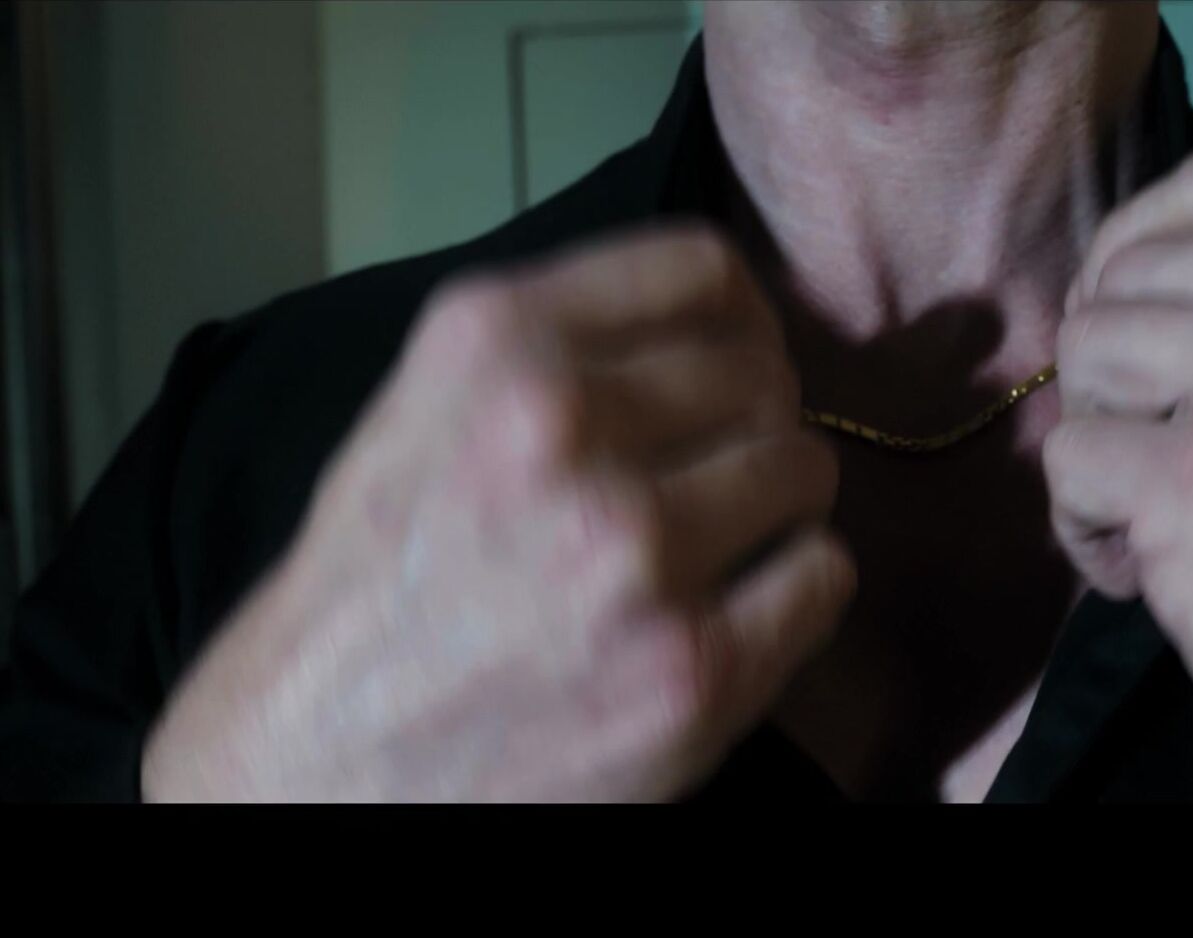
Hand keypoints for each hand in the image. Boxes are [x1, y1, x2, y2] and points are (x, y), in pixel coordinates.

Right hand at [142, 225, 851, 801]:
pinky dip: (798, 590)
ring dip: (778, 505)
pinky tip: (739, 608)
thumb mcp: (430, 403)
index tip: (736, 359)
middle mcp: (564, 432)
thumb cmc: (382, 584)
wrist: (319, 764)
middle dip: (753, 422)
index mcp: (493, 343)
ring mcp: (635, 557)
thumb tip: (731, 320)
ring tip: (717, 545)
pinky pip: (824, 576)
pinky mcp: (691, 670)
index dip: (740, 318)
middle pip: (763, 375)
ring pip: (805, 468)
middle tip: (714, 475)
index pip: (702, 270)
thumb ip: (565, 341)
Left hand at [1044, 147, 1192, 801]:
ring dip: (1094, 443)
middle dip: (1109, 367)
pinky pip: (1070, 465)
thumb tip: (1147, 283)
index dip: (1134, 245)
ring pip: (1086, 357)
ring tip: (1152, 517)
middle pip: (1128, 275)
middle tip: (1146, 451)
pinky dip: (1086, 529)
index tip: (1125, 312)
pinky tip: (1148, 576)